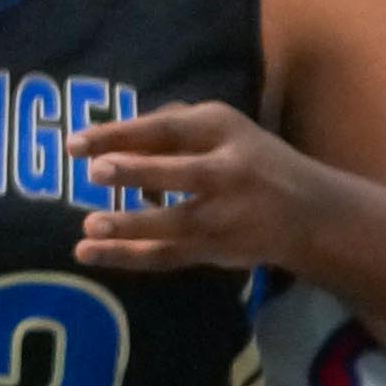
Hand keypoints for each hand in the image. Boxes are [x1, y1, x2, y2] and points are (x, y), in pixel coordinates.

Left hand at [68, 101, 325, 271]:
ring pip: (176, 223)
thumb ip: (169, 130)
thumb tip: (107, 138)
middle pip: (182, 173)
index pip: (169, 128)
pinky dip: (125, 256)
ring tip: (90, 226)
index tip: (75, 142)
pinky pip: (165, 255)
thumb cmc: (249, 161)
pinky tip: (87, 253)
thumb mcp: (221, 131)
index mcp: (224, 131)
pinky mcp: (214, 250)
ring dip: (132, 226)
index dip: (122, 134)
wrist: (310, 213)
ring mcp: (224, 216)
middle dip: (139, 172)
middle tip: (95, 172)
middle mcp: (229, 172)